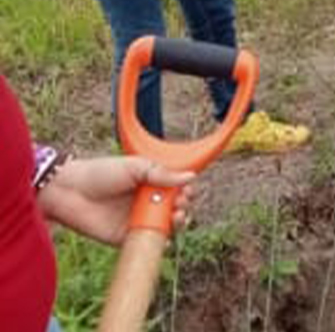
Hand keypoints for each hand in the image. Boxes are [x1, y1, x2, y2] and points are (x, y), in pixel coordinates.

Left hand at [37, 157, 195, 245]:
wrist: (69, 192)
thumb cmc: (100, 173)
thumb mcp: (135, 166)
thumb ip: (162, 173)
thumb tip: (191, 176)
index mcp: (151, 181)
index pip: (177, 187)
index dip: (186, 189)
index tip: (187, 189)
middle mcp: (147, 201)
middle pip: (175, 207)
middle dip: (183, 205)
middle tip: (180, 202)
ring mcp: (138, 219)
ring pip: (166, 225)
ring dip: (177, 222)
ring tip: (175, 216)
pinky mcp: (127, 237)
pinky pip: (149, 242)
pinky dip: (162, 243)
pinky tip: (166, 237)